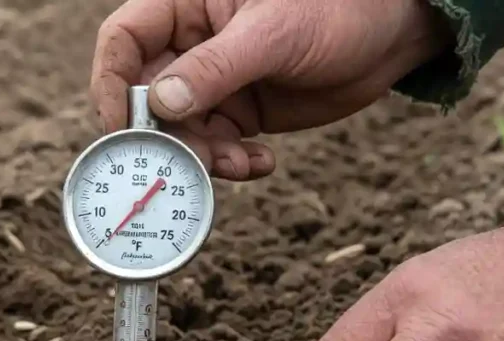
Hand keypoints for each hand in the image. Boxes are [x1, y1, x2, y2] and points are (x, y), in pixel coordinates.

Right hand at [90, 0, 451, 180]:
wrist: (392, 35)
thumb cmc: (337, 9)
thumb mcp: (275, 33)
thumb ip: (214, 68)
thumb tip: (160, 105)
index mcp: (185, 5)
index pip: (124, 40)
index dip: (111, 83)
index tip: (121, 127)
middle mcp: (191, 44)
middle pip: (146, 96)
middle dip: (166, 134)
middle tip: (189, 160)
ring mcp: (212, 81)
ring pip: (179, 130)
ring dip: (201, 156)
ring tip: (238, 162)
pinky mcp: (237, 112)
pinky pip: (214, 145)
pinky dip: (229, 162)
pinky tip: (259, 162)